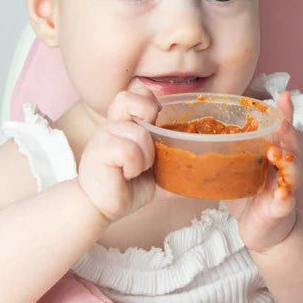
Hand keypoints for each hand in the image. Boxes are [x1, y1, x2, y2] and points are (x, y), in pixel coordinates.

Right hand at [77, 88, 160, 220]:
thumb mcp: (154, 174)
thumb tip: (203, 174)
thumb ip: (173, 168)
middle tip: (151, 142)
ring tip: (138, 170)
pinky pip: (129, 152)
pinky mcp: (99, 151)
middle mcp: (111, 125)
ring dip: (147, 157)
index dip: (150, 102)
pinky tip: (127, 175)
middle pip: (129, 99)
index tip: (158, 122)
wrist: (100, 208)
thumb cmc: (124, 188)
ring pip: (139, 134)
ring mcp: (103, 136)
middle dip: (147, 115)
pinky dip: (135, 166)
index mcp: (123, 124)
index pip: (135, 94)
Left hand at [227, 91, 300, 251]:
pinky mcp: (282, 209)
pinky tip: (282, 194)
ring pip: (294, 172)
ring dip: (288, 162)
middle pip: (292, 147)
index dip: (284, 113)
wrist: (261, 229)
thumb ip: (225, 150)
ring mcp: (286, 187)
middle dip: (288, 134)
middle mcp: (284, 167)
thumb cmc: (249, 194)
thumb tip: (197, 129)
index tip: (285, 95)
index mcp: (274, 154)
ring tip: (277, 154)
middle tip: (281, 124)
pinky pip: (286, 202)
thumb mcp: (237, 167)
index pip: (281, 130)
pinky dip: (285, 197)